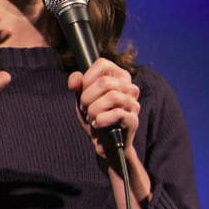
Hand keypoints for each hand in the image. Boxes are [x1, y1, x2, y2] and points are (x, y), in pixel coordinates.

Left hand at [68, 59, 149, 208]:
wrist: (104, 144)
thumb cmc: (94, 118)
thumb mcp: (82, 99)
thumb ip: (77, 85)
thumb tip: (75, 79)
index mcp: (119, 77)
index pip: (102, 64)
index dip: (87, 77)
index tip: (82, 92)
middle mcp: (130, 87)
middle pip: (105, 82)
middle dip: (87, 97)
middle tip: (84, 108)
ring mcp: (134, 104)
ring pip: (112, 96)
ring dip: (94, 109)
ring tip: (91, 117)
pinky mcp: (134, 120)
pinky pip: (117, 114)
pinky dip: (101, 119)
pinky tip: (97, 124)